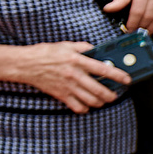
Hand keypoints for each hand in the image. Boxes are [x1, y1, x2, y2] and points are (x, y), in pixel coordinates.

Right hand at [14, 41, 128, 112]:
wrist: (26, 64)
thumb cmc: (45, 53)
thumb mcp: (66, 45)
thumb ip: (83, 47)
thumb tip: (97, 50)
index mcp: (77, 60)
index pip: (103, 69)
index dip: (119, 76)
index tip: (127, 80)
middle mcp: (75, 75)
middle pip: (100, 90)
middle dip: (112, 95)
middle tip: (115, 94)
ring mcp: (68, 87)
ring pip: (91, 101)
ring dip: (101, 102)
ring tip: (103, 99)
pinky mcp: (61, 95)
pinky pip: (78, 108)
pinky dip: (85, 108)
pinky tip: (87, 104)